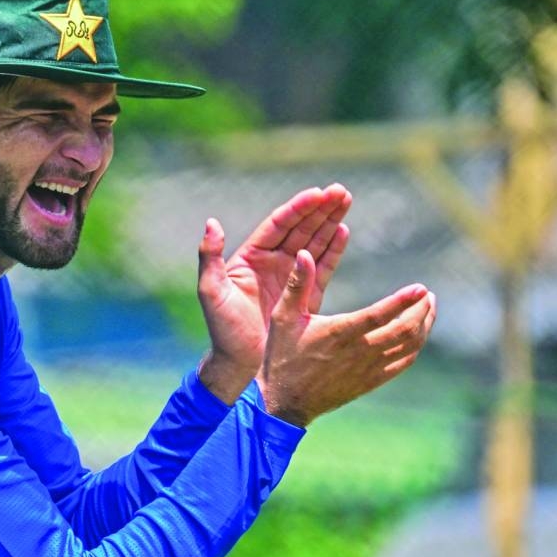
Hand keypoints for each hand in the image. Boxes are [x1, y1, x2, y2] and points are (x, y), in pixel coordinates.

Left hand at [197, 184, 351, 402]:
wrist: (241, 365)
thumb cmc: (223, 330)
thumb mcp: (211, 291)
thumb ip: (210, 257)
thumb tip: (211, 223)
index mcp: (251, 257)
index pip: (279, 225)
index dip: (299, 208)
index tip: (318, 193)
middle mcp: (271, 262)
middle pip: (300, 228)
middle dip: (320, 209)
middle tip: (341, 192)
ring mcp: (290, 277)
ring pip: (313, 243)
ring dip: (330, 223)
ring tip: (346, 201)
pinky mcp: (305, 295)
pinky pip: (322, 267)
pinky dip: (333, 250)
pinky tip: (344, 232)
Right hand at [258, 250, 436, 425]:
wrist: (284, 400)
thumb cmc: (282, 354)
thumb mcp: (283, 316)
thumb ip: (297, 284)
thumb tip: (304, 254)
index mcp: (339, 333)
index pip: (379, 315)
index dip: (402, 301)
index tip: (420, 288)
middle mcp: (358, 352)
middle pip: (403, 331)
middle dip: (421, 311)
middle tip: (428, 296)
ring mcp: (367, 369)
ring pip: (408, 347)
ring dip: (423, 327)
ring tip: (428, 310)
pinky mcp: (370, 381)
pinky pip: (402, 364)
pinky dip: (415, 347)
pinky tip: (417, 335)